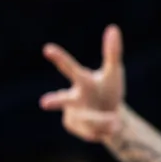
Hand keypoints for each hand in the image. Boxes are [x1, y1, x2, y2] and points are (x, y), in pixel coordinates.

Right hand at [39, 24, 127, 142]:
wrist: (110, 115)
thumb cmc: (108, 89)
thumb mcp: (114, 72)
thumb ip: (113, 52)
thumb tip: (113, 28)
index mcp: (83, 81)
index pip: (71, 68)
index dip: (60, 58)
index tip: (47, 48)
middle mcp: (73, 97)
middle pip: (64, 99)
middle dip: (56, 101)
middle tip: (44, 102)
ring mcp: (71, 113)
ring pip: (89, 121)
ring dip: (105, 122)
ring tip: (116, 121)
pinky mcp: (74, 127)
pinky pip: (93, 133)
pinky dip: (106, 131)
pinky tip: (106, 127)